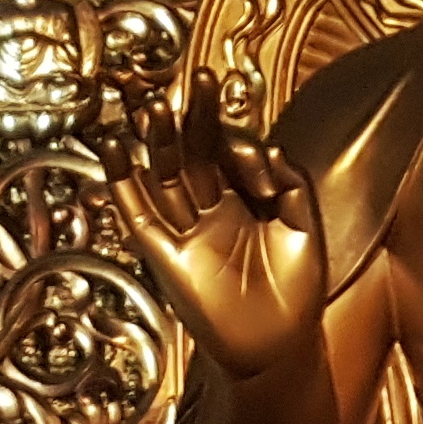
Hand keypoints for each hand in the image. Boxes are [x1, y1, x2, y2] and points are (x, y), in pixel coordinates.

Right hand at [100, 69, 326, 378]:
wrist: (280, 345)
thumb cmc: (297, 291)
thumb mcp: (305, 227)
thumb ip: (291, 184)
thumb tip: (269, 148)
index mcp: (245, 199)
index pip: (229, 151)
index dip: (229, 127)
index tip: (239, 115)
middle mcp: (213, 209)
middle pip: (195, 153)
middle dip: (192, 117)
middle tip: (193, 78)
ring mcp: (187, 229)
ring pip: (164, 175)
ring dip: (156, 140)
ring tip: (149, 102)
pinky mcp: (166, 254)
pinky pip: (139, 213)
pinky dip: (124, 182)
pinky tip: (117, 149)